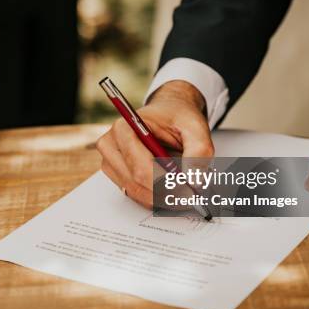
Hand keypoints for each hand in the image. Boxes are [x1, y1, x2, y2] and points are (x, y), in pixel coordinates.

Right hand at [96, 80, 214, 208]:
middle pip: (136, 183)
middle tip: (190, 194)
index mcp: (124, 129)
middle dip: (165, 192)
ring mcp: (110, 162)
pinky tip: (170, 187)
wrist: (169, 112)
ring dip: (161, 196)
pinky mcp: (116, 174)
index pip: (140, 168)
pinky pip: (136, 195)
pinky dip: (155, 196)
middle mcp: (111, 146)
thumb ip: (198, 151)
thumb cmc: (177, 117)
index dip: (165, 183)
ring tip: (183, 188)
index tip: (188, 190)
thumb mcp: (195, 127)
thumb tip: (193, 181)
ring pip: (136, 192)